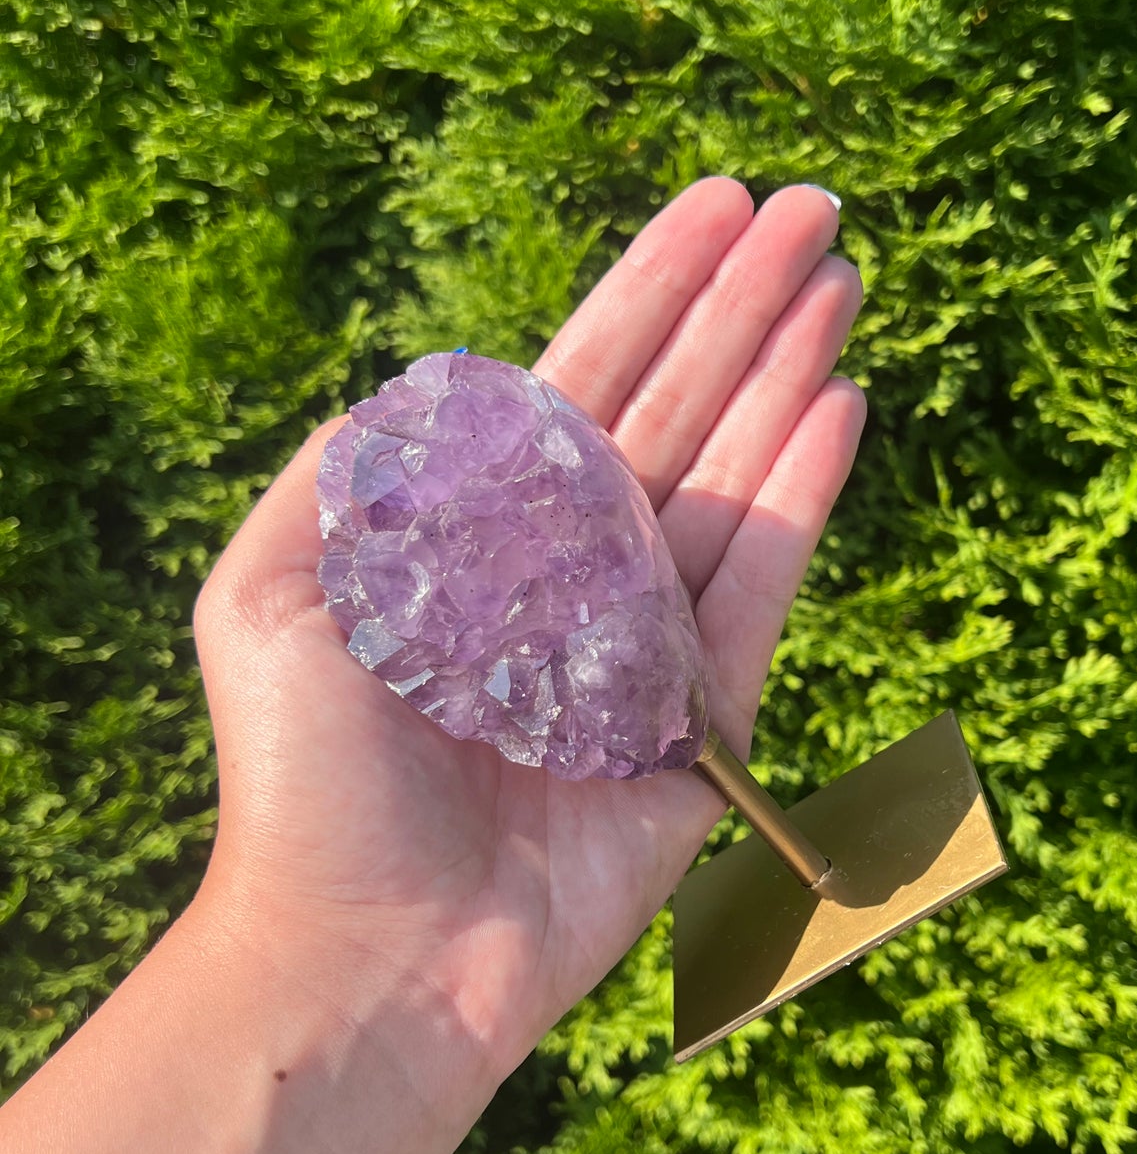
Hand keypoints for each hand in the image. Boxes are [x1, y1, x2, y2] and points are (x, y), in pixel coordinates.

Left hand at [195, 180, 864, 1090]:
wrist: (369, 952)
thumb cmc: (303, 777)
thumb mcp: (276, 590)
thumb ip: (357, 469)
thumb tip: (458, 378)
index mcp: (478, 528)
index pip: (583, 375)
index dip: (653, 286)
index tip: (723, 202)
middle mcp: (571, 569)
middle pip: (676, 405)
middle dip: (743, 304)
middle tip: (819, 210)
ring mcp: (642, 642)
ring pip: (732, 474)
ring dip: (786, 371)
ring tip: (843, 278)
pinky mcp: (701, 723)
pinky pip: (761, 587)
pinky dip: (801, 495)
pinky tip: (836, 404)